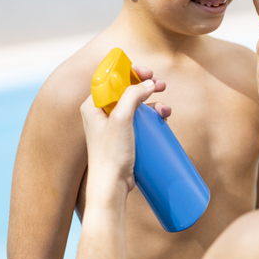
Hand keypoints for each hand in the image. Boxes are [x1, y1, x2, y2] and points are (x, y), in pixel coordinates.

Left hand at [79, 67, 170, 193]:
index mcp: (93, 105)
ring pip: (136, 106)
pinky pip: (140, 120)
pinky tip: (163, 118)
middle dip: (145, 86)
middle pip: (126, 90)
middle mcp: (101, 114)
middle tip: (161, 85)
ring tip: (165, 108)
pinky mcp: (124, 138)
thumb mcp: (121, 118)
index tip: (147, 73)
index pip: (111, 79)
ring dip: (153, 102)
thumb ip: (133, 95)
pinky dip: (152, 116)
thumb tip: (148, 83)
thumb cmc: (111, 153)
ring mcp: (113, 126)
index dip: (130, 72)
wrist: (111, 186)